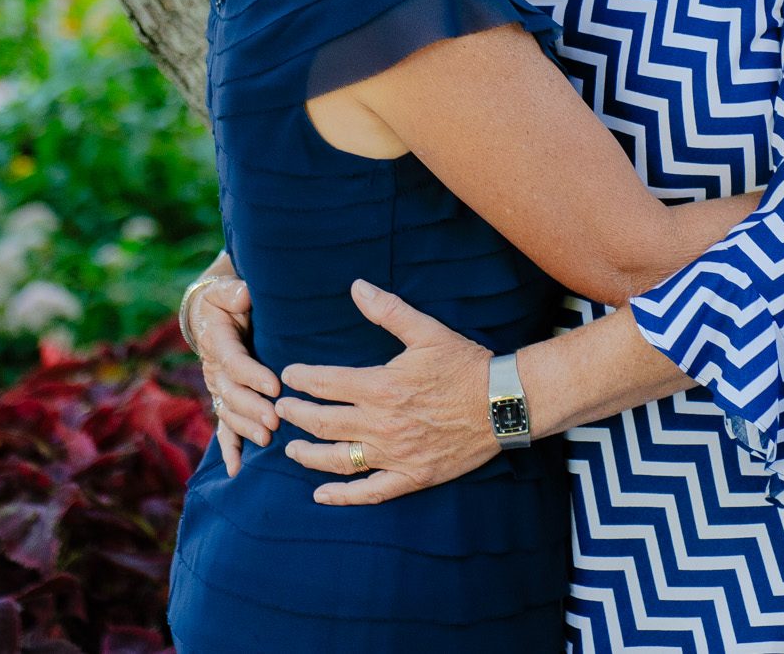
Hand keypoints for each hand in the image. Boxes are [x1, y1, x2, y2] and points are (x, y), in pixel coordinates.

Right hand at [190, 275, 279, 475]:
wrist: (210, 314)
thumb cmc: (226, 300)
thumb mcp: (226, 289)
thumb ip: (234, 292)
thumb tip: (244, 297)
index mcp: (216, 342)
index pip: (234, 362)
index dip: (253, 375)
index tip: (275, 386)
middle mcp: (214, 369)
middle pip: (232, 393)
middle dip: (253, 408)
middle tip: (275, 420)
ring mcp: (217, 388)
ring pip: (229, 413)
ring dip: (247, 428)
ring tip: (267, 439)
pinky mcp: (223, 400)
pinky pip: (224, 427)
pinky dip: (229, 448)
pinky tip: (236, 469)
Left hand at [277, 279, 495, 505]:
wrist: (504, 403)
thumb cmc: (465, 364)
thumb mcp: (427, 331)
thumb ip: (388, 310)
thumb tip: (356, 287)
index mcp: (381, 386)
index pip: (325, 383)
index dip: (300, 380)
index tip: (286, 377)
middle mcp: (382, 423)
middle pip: (322, 423)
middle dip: (294, 415)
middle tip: (279, 410)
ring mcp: (396, 454)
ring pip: (338, 459)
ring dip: (308, 455)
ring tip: (290, 448)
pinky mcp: (412, 476)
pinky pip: (370, 491)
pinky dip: (343, 496)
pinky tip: (321, 495)